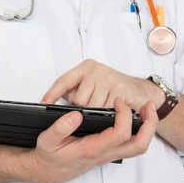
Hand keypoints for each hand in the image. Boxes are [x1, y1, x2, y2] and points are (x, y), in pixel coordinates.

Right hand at [24, 98, 158, 182]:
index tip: (117, 101)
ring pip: (138, 146)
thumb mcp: (47, 140)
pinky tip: (134, 118)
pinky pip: (132, 145)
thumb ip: (60, 128)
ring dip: (148, 128)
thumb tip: (77, 115)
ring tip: (146, 110)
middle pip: (139, 144)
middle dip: (149, 124)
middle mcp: (105, 154)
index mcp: (92, 149)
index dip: (124, 115)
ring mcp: (109, 154)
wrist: (48, 171)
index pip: (120, 134)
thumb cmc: (49, 156)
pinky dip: (139, 131)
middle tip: (148, 106)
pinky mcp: (108, 152)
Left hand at [42, 59, 164, 110]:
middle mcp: (96, 70)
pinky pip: (105, 110)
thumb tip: (55, 102)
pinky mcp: (120, 90)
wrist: (141, 91)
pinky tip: (111, 110)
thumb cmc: (112, 89)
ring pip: (90, 107)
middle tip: (92, 105)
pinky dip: (107, 115)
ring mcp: (109, 79)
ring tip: (103, 107)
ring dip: (95, 112)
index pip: (63, 81)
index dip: (51, 94)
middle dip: (82, 108)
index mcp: (86, 67)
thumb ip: (75, 90)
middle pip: (77, 99)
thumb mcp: (91, 84)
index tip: (42, 104)